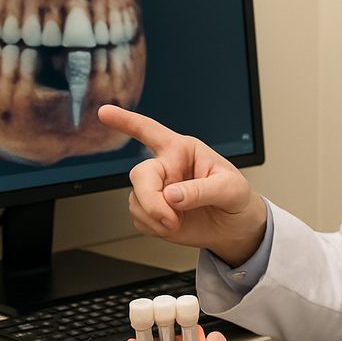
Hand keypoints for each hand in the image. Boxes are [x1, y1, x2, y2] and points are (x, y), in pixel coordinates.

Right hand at [97, 104, 267, 264]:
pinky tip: (172, 225)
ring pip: (136, 200)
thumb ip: (203, 190)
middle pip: (140, 174)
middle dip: (150, 200)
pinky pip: (138, 218)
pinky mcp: (152, 211)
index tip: (104, 112)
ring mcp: (157, 189)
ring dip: (155, 217)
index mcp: (184, 150)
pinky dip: (153, 227)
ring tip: (179, 222)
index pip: (150, 131)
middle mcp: (167, 167)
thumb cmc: (237, 199)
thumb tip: (172, 196)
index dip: (126, 122)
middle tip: (170, 220)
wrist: (235, 228)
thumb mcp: (231, 190)